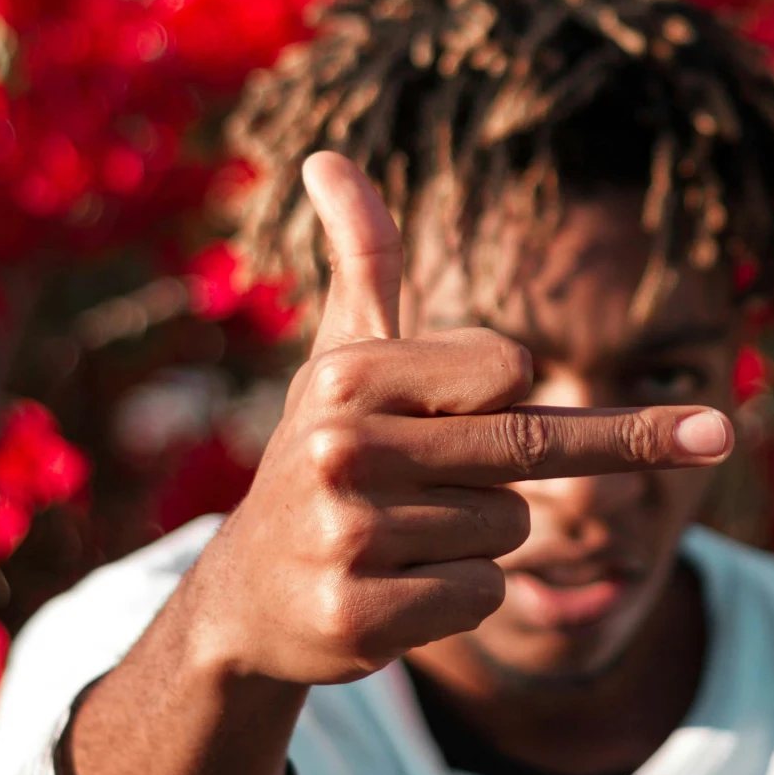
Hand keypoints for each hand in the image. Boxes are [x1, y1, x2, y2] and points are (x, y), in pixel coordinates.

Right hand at [186, 151, 731, 687]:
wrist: (249, 595)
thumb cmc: (324, 457)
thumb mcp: (341, 355)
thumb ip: (361, 257)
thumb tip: (328, 157)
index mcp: (347, 374)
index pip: (514, 371)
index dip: (506, 398)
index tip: (460, 415)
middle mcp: (341, 448)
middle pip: (525, 454)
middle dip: (507, 473)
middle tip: (447, 486)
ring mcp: (346, 537)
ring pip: (509, 530)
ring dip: (475, 540)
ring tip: (396, 537)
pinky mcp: (359, 617)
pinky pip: (484, 597)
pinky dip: (456, 598)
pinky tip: (390, 589)